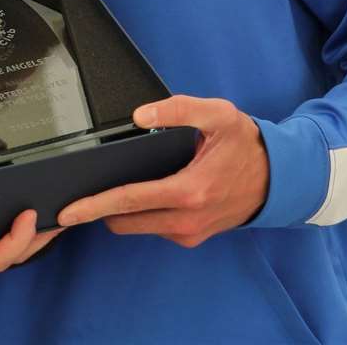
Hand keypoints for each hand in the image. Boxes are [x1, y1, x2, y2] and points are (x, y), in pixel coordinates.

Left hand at [57, 95, 267, 247]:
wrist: (280, 178)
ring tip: (105, 187)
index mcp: (188, 192)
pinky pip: (153, 226)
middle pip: (124, 221)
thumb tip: (141, 116)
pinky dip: (139, 213)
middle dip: (97, 210)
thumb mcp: (219, 114)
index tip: (66, 211)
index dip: (93, 205)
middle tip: (75, 194)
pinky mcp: (191, 236)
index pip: (128, 201)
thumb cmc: (247, 144)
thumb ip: (179, 109)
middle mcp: (186, 220)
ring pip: (136, 226)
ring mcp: (188, 232)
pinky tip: (138, 192)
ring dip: (118, 212)